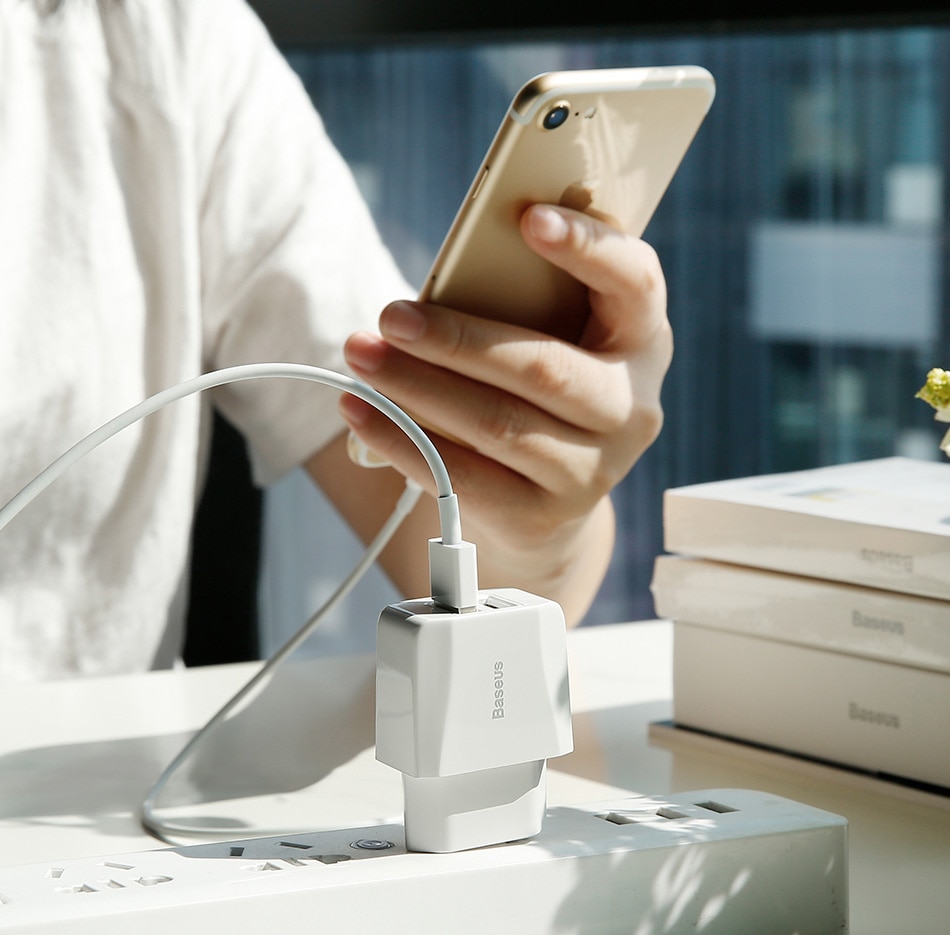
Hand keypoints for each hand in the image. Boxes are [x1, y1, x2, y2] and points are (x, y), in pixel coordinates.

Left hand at [338, 203, 670, 622]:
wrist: (545, 493)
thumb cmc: (536, 383)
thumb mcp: (549, 334)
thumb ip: (521, 299)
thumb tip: (441, 283)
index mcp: (641, 340)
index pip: (635, 283)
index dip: (588, 249)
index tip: (527, 218)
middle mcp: (631, 408)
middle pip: (545, 369)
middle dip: (457, 340)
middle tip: (390, 317)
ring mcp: (594, 470)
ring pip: (498, 425)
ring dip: (417, 388)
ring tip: (361, 356)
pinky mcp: (544, 517)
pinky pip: (466, 479)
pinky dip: (404, 441)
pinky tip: (361, 413)